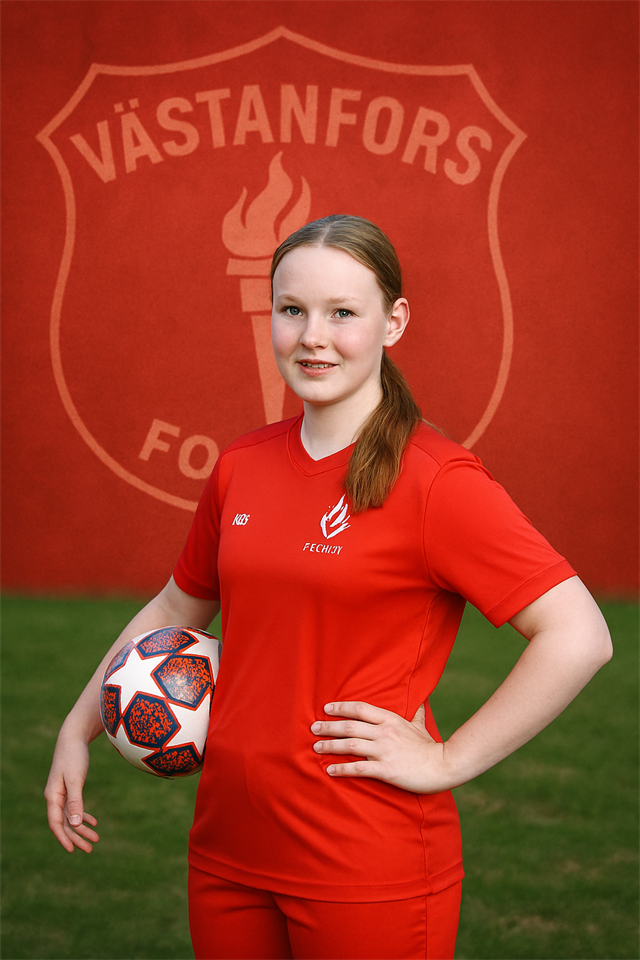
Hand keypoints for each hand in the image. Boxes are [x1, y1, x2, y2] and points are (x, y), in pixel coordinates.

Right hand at [44, 731, 98, 852]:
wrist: (73, 738)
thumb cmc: (73, 756)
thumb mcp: (75, 779)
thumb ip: (75, 801)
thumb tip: (75, 824)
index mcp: (53, 796)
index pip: (56, 823)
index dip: (63, 838)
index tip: (72, 851)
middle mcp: (55, 797)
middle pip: (64, 823)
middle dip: (76, 837)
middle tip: (90, 848)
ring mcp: (62, 793)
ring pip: (71, 817)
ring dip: (82, 828)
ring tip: (96, 839)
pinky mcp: (71, 788)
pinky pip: (75, 807)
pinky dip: (84, 815)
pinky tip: (94, 822)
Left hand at [311, 701, 451, 793]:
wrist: (443, 766)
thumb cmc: (430, 746)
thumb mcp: (420, 726)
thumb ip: (416, 714)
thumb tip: (420, 702)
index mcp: (390, 720)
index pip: (360, 709)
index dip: (341, 707)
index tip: (326, 708)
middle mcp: (384, 732)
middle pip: (350, 726)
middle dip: (329, 726)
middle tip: (313, 728)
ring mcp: (384, 750)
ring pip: (350, 745)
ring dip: (330, 746)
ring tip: (316, 747)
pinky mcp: (385, 769)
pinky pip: (359, 768)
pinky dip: (342, 769)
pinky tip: (330, 770)